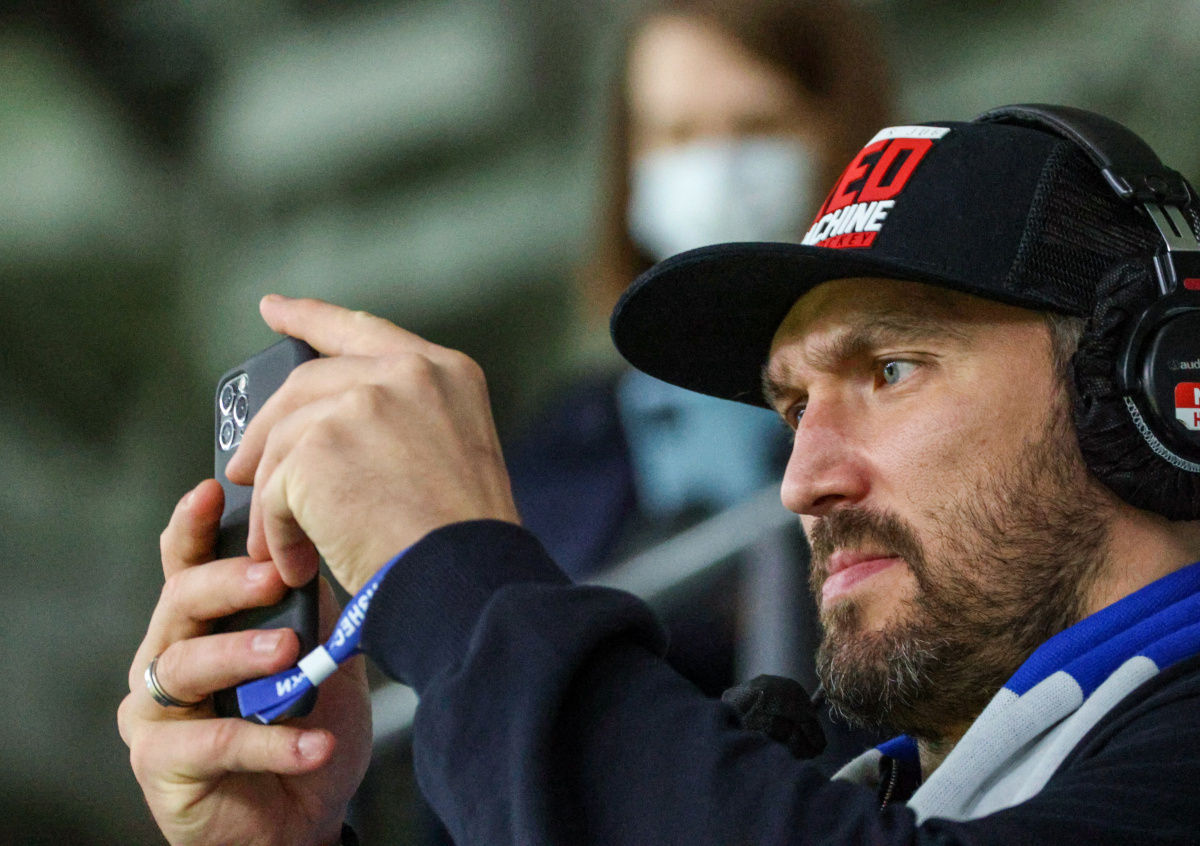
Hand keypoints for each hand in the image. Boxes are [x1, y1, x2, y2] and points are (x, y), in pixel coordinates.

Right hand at [118, 480, 371, 845]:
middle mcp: (167, 659)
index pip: (187, 564)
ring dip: (240, 655)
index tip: (214, 492)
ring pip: (183, 667)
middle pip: (179, 603)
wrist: (305, 817)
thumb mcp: (323, 658)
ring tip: (290, 654)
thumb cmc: (306, 729)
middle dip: (226, 583)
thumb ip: (316, 610)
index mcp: (203, 625)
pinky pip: (212, 744)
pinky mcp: (162, 766)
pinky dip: (269, 742)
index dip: (195, 527)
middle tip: (272, 577)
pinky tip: (312, 743)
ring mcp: (157, 714)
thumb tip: (328, 555)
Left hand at [224, 295, 519, 592]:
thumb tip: (323, 435)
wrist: (469, 580)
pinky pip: (274, 489)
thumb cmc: (466, 542)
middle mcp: (405, 374)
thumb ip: (405, 422)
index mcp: (445, 372)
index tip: (275, 309)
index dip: (311, 318)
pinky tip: (294, 563)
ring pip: (283, 440)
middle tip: (243, 466)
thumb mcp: (457, 453)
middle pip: (305, 384)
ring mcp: (361, 404)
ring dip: (273, 499)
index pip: (363, 329)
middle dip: (264, 427)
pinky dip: (277, 533)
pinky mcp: (319, 446)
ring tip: (280, 546)